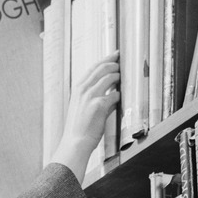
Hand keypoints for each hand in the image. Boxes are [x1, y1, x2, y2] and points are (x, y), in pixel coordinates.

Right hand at [51, 56, 119, 182]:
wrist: (75, 142)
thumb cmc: (79, 129)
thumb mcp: (83, 109)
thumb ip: (97, 99)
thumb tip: (113, 95)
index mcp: (78, 88)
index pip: (93, 68)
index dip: (105, 59)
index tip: (114, 55)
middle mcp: (83, 89)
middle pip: (101, 68)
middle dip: (114, 62)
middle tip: (122, 61)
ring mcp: (90, 96)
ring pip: (109, 77)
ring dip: (118, 76)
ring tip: (123, 77)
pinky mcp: (99, 105)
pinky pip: (114, 95)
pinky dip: (119, 95)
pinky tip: (120, 97)